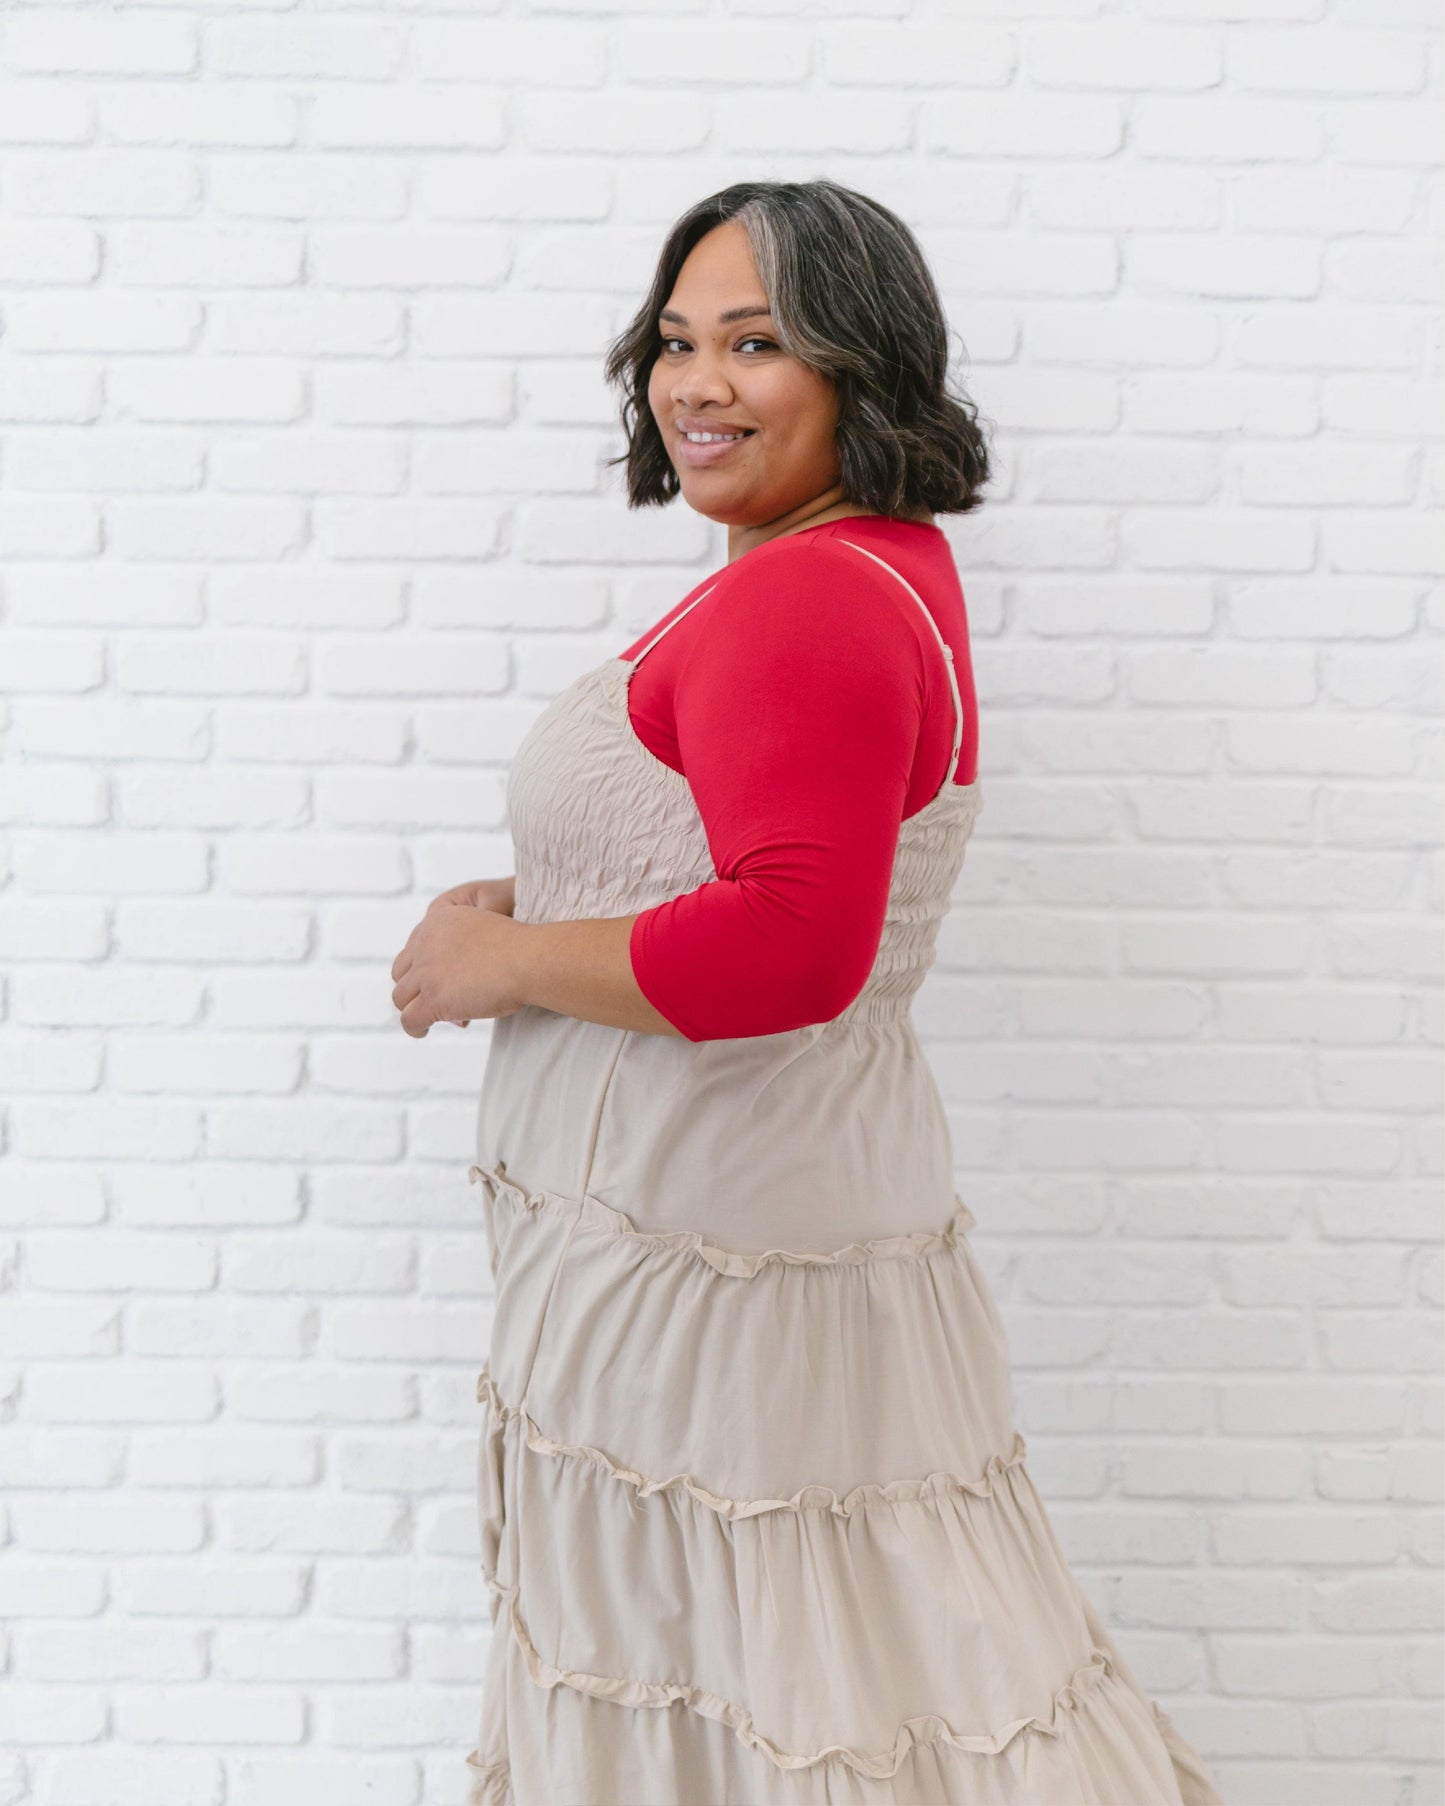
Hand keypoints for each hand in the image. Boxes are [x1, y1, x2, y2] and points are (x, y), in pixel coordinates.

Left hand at [390, 880, 522, 1037]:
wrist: (528, 959)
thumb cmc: (519, 947)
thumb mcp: (482, 929)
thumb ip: (464, 945)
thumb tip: (454, 977)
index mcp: (438, 919)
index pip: (413, 948)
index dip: (421, 968)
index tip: (435, 982)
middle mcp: (425, 942)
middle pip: (401, 971)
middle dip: (413, 987)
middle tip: (430, 1000)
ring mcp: (427, 972)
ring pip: (400, 996)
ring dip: (411, 1008)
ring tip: (424, 1019)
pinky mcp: (432, 998)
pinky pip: (408, 1019)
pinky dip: (413, 1028)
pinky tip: (423, 1031)